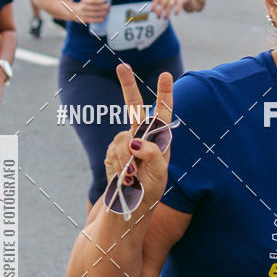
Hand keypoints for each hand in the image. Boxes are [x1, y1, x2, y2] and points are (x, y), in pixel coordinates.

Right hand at [75, 0, 110, 23]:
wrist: (72, 12)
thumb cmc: (82, 5)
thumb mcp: (85, 1)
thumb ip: (92, 1)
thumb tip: (105, 2)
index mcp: (84, 1)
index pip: (91, 1)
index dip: (98, 1)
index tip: (104, 1)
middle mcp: (83, 7)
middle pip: (95, 8)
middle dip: (103, 7)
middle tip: (109, 7)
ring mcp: (84, 14)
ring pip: (95, 14)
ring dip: (103, 13)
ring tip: (108, 12)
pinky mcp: (84, 20)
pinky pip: (93, 20)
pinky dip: (99, 19)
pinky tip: (104, 18)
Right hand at [104, 65, 173, 209]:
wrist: (127, 211)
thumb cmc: (148, 195)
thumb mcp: (159, 175)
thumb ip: (152, 154)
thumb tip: (135, 140)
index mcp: (159, 142)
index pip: (162, 114)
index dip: (164, 94)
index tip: (166, 75)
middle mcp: (142, 139)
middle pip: (133, 108)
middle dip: (127, 86)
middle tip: (122, 66)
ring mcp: (125, 146)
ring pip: (120, 139)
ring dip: (125, 159)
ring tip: (132, 177)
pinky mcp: (111, 154)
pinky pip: (112, 151)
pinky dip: (117, 165)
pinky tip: (123, 178)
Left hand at [150, 0, 189, 18]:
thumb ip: (160, 1)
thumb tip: (154, 11)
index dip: (154, 5)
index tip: (152, 11)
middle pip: (163, 3)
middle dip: (159, 11)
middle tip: (158, 17)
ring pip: (170, 5)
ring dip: (167, 13)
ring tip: (165, 18)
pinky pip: (178, 5)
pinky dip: (177, 10)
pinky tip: (175, 14)